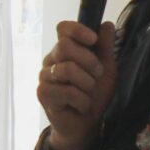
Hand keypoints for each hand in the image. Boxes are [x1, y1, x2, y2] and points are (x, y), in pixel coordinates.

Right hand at [37, 19, 116, 149]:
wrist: (86, 124)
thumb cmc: (94, 95)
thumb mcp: (106, 70)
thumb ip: (105, 48)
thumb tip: (107, 24)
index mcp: (65, 51)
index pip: (63, 29)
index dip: (77, 30)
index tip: (93, 39)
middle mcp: (51, 60)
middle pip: (64, 46)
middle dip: (89, 61)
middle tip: (98, 75)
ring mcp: (45, 77)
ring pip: (67, 69)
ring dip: (87, 84)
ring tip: (89, 93)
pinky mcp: (43, 94)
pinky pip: (66, 91)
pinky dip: (82, 100)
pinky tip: (82, 106)